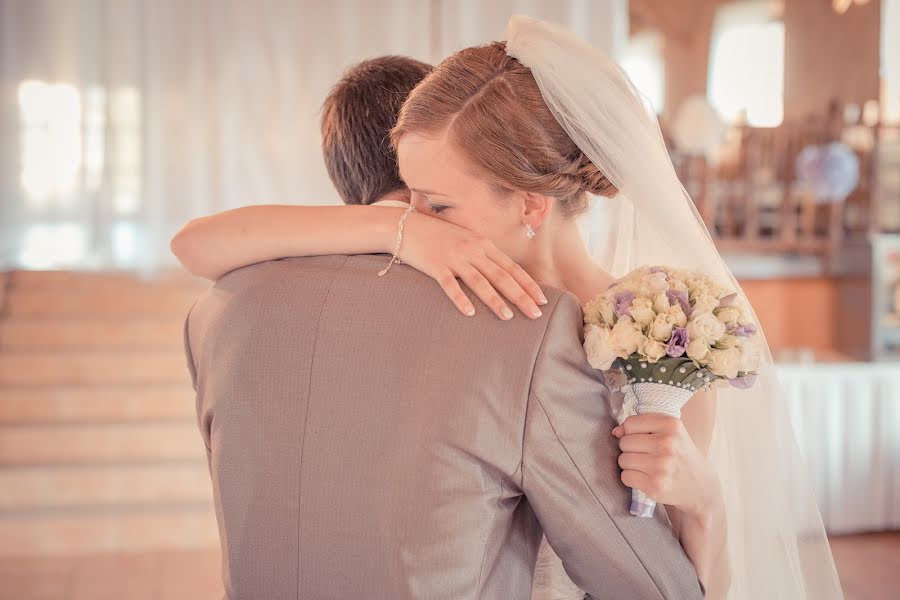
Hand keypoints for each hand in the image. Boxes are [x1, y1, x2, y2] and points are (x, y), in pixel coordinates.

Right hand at [398, 212, 547, 319]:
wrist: (405, 225)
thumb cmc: (437, 235)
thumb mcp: (465, 239)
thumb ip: (482, 254)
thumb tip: (501, 273)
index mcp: (482, 244)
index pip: (511, 267)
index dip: (528, 284)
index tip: (543, 300)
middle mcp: (471, 250)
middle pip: (501, 276)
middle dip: (521, 296)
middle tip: (536, 314)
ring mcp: (453, 258)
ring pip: (479, 282)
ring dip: (495, 300)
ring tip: (508, 317)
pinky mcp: (434, 265)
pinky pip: (449, 285)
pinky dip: (460, 299)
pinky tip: (469, 313)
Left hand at [613, 414, 720, 516]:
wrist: (700, 486)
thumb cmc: (679, 454)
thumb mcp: (669, 432)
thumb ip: (641, 426)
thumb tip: (615, 432)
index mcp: (671, 425)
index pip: (630, 423)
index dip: (632, 432)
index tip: (644, 439)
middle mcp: (667, 444)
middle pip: (624, 442)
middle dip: (630, 449)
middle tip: (646, 455)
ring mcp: (661, 466)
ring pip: (623, 460)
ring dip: (629, 465)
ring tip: (646, 467)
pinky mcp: (655, 485)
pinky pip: (625, 477)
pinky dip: (631, 478)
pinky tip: (645, 478)